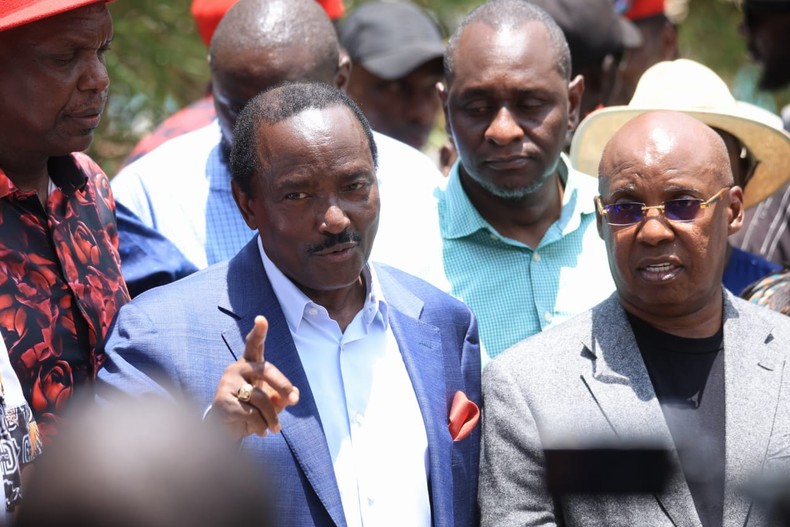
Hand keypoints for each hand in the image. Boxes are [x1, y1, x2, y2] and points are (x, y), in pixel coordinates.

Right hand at [210, 316, 299, 438]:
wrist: (226, 431)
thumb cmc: (251, 411)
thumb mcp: (271, 402)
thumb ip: (282, 396)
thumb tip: (292, 396)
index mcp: (250, 364)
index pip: (254, 345)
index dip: (258, 332)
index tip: (261, 319)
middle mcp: (237, 369)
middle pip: (267, 370)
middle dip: (283, 386)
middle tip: (293, 400)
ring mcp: (228, 383)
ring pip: (262, 397)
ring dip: (273, 417)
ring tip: (275, 429)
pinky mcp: (223, 400)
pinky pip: (251, 412)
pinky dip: (261, 425)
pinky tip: (261, 432)